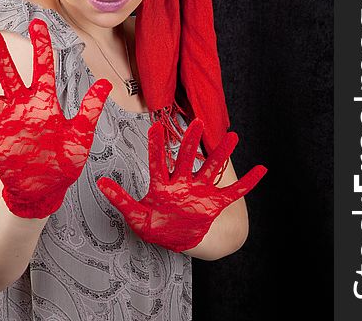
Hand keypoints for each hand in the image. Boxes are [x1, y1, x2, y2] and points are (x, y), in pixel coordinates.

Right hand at [0, 18, 111, 218]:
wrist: (45, 190)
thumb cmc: (64, 162)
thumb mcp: (81, 135)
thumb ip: (90, 109)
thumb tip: (106, 83)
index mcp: (45, 102)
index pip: (43, 67)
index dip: (41, 45)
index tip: (38, 22)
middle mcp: (22, 106)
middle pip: (8, 73)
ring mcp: (4, 121)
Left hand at [96, 118, 266, 251]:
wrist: (178, 241)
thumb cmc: (155, 226)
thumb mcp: (136, 216)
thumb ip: (121, 200)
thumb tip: (100, 183)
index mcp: (162, 185)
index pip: (158, 162)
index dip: (157, 146)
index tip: (155, 127)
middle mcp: (182, 182)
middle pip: (187, 158)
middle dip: (191, 141)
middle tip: (195, 121)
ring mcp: (199, 191)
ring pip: (211, 168)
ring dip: (221, 153)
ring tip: (232, 135)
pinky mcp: (214, 202)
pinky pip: (234, 191)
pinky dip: (248, 182)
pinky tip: (261, 170)